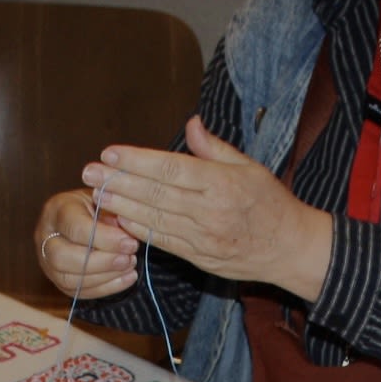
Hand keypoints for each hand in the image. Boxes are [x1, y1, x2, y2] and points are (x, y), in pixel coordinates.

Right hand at [33, 188, 138, 299]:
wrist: (85, 214)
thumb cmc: (98, 204)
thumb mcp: (106, 200)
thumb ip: (113, 215)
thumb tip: (125, 238)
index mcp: (56, 209)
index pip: (75, 228)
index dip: (105, 239)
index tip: (130, 243)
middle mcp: (45, 236)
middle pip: (63, 258)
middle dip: (101, 262)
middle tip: (128, 258)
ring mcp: (47, 261)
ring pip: (69, 279)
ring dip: (104, 277)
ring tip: (129, 267)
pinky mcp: (58, 280)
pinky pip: (79, 292)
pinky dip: (106, 288)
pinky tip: (127, 278)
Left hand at [84, 116, 333, 300]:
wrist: (291, 249)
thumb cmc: (271, 202)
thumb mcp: (250, 166)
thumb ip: (215, 148)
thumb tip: (191, 124)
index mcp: (222, 183)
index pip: (171, 168)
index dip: (137, 161)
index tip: (110, 153)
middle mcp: (210, 211)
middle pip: (156, 194)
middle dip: (118, 182)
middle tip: (89, 173)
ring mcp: (204, 237)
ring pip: (154, 219)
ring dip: (121, 206)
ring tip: (96, 194)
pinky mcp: (200, 257)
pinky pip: (163, 242)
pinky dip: (139, 230)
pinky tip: (118, 218)